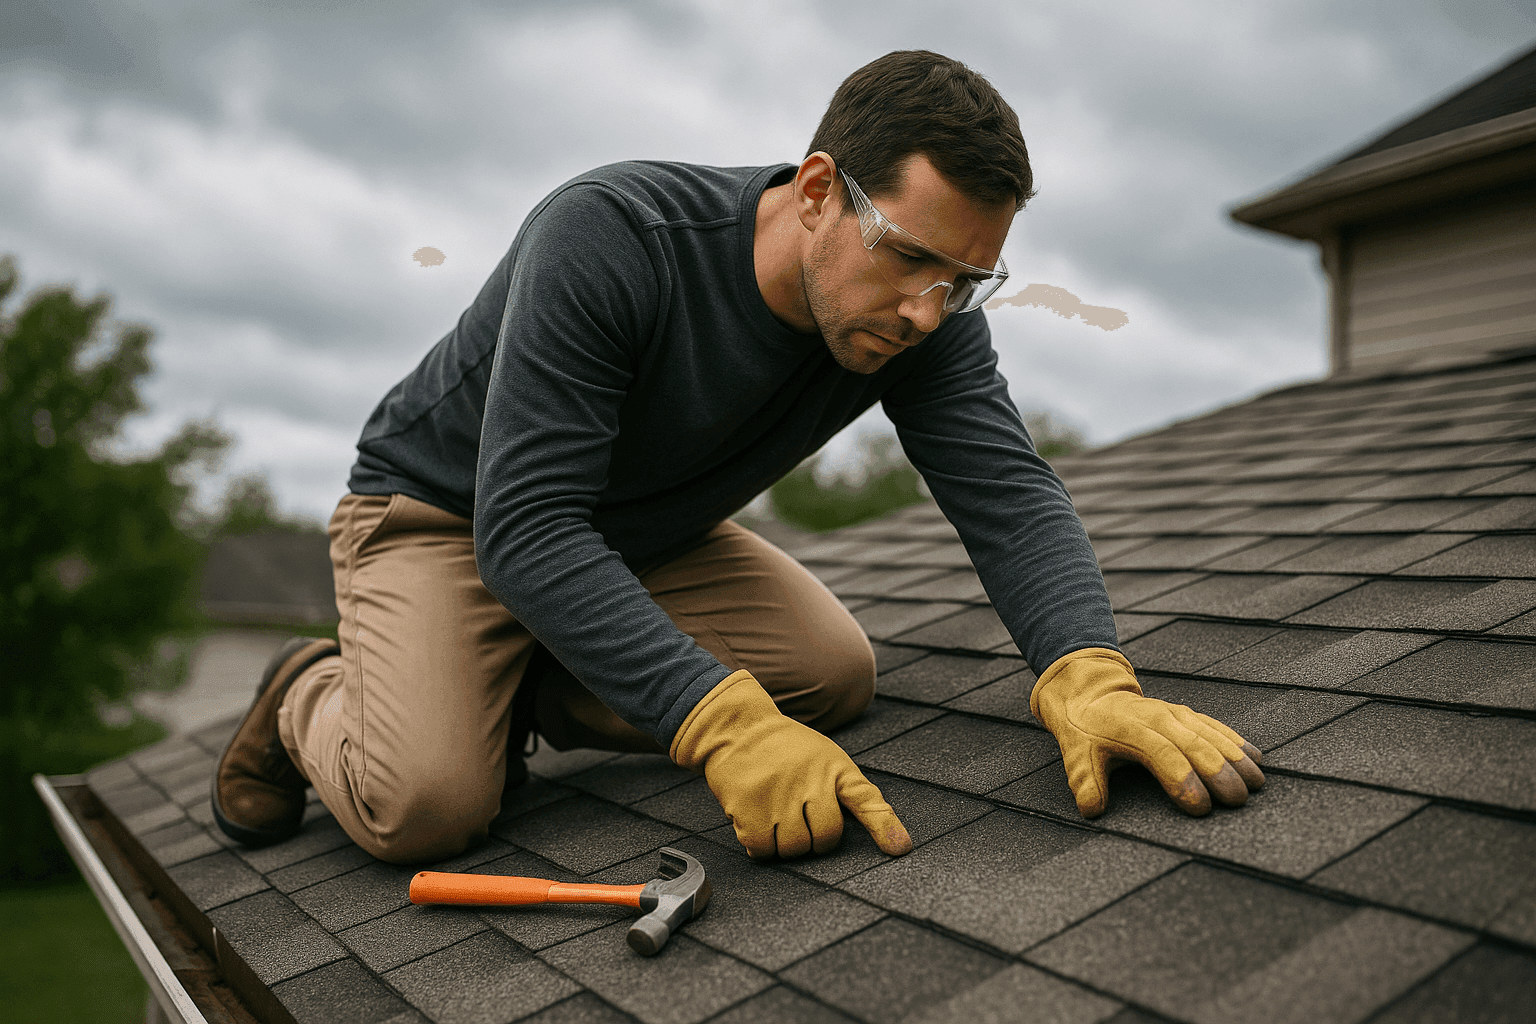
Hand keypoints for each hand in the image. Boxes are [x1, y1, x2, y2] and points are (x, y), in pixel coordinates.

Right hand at [670, 669, 912, 859]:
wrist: (737, 728)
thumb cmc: (784, 749)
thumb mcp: (823, 757)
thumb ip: (842, 790)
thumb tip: (865, 834)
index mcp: (834, 767)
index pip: (866, 799)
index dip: (885, 826)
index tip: (900, 849)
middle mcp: (811, 781)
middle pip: (826, 839)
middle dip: (815, 841)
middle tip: (800, 821)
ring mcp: (780, 795)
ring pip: (793, 849)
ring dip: (784, 844)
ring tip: (775, 817)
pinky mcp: (750, 808)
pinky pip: (762, 849)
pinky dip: (759, 846)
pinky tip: (756, 823)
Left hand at [1031, 648, 1263, 816]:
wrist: (1092, 695)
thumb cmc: (1086, 732)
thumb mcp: (1076, 755)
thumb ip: (1085, 782)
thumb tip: (1092, 808)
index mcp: (1131, 729)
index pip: (1162, 755)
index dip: (1182, 781)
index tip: (1201, 808)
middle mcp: (1158, 717)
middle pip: (1194, 745)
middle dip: (1218, 773)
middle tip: (1238, 800)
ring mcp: (1176, 713)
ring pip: (1211, 734)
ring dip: (1235, 758)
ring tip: (1256, 783)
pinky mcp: (1187, 713)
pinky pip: (1216, 726)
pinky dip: (1236, 741)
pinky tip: (1256, 758)